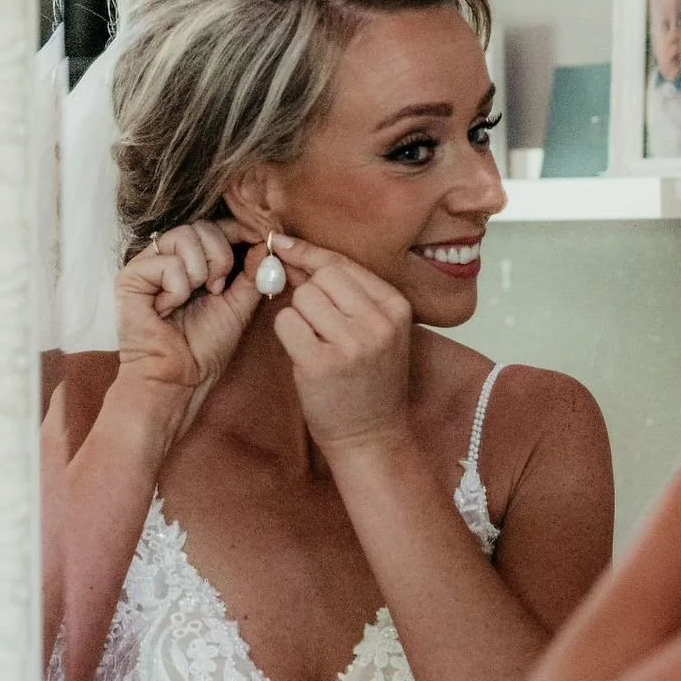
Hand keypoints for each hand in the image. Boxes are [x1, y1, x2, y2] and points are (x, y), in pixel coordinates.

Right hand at [113, 219, 267, 455]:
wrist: (179, 378)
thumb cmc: (204, 347)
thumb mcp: (239, 303)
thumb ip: (252, 272)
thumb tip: (266, 241)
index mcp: (192, 262)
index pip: (214, 227)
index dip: (237, 228)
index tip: (258, 236)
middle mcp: (168, 258)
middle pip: (201, 226)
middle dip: (220, 255)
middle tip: (218, 288)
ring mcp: (147, 265)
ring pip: (184, 235)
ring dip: (199, 271)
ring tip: (192, 298)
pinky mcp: (130, 277)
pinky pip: (167, 262)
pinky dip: (177, 288)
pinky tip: (167, 308)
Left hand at [266, 234, 415, 454]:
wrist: (372, 436)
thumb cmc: (369, 381)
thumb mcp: (374, 331)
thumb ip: (343, 294)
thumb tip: (294, 253)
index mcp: (396, 307)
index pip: (343, 263)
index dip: (310, 254)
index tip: (284, 244)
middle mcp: (378, 323)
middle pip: (321, 276)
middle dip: (309, 293)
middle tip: (316, 322)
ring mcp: (351, 344)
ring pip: (301, 298)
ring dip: (299, 317)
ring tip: (317, 344)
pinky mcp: (321, 364)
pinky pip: (285, 323)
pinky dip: (287, 335)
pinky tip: (304, 355)